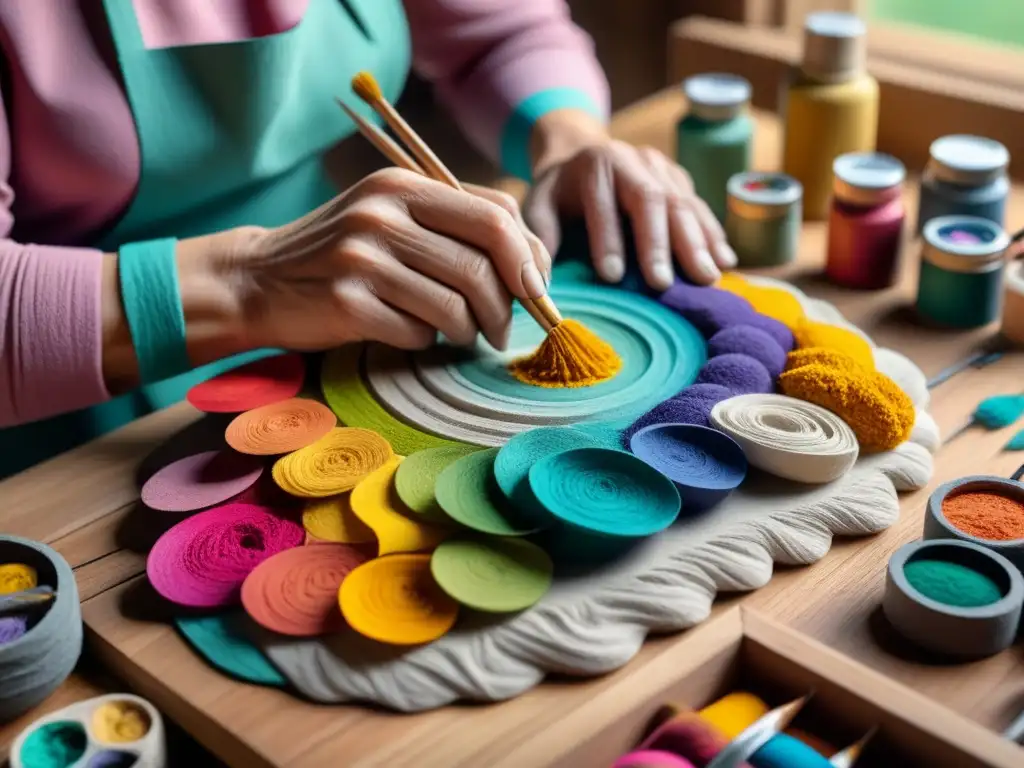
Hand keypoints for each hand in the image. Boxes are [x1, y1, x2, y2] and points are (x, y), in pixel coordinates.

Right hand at [173, 168, 550, 360]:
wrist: (255, 280)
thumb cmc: (340, 253)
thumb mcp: (390, 216)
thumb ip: (450, 224)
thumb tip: (531, 262)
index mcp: (403, 184)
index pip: (496, 214)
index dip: (529, 256)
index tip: (536, 289)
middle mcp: (384, 213)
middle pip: (484, 262)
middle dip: (509, 305)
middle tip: (505, 329)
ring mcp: (363, 257)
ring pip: (456, 305)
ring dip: (471, 330)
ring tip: (463, 335)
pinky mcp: (347, 302)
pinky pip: (418, 332)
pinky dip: (426, 341)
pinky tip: (411, 333)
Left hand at [523, 110, 736, 290]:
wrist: (582, 154)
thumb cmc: (558, 191)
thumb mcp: (537, 204)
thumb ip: (540, 233)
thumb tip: (541, 276)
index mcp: (596, 164)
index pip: (603, 203)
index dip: (607, 239)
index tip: (611, 276)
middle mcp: (633, 160)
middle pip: (653, 200)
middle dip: (658, 244)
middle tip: (662, 284)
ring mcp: (662, 167)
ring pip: (683, 203)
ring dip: (697, 243)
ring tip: (706, 279)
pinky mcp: (681, 179)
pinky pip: (700, 207)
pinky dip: (713, 235)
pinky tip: (725, 262)